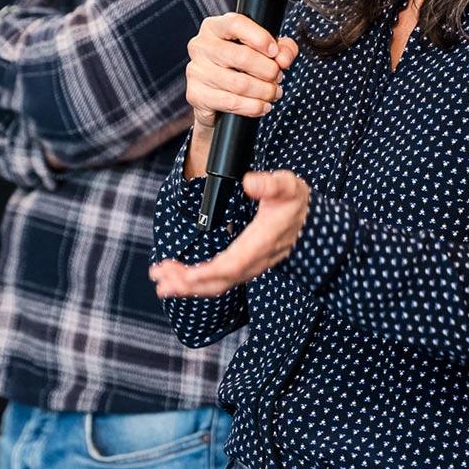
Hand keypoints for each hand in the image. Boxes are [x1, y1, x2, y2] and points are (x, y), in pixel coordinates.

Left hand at [150, 171, 309, 297]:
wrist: (308, 220)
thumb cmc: (295, 203)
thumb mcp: (288, 186)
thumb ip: (271, 184)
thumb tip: (250, 182)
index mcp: (262, 242)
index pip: (233, 264)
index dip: (208, 272)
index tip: (185, 275)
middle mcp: (255, 261)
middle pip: (220, 280)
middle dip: (188, 282)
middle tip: (160, 278)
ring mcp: (250, 266)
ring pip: (217, 284)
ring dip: (187, 285)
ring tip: (161, 282)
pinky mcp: (243, 267)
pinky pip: (219, 280)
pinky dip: (196, 282)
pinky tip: (178, 279)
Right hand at [182, 13, 297, 176]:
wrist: (215, 99)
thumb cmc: (239, 67)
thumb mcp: (264, 51)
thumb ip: (282, 48)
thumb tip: (284, 58)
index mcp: (215, 27)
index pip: (236, 24)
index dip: (260, 38)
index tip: (275, 52)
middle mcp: (201, 45)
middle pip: (242, 56)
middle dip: (268, 70)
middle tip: (278, 77)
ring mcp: (196, 70)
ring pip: (239, 83)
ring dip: (264, 91)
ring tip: (273, 93)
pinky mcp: (196, 94)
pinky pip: (231, 102)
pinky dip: (253, 107)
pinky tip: (262, 106)